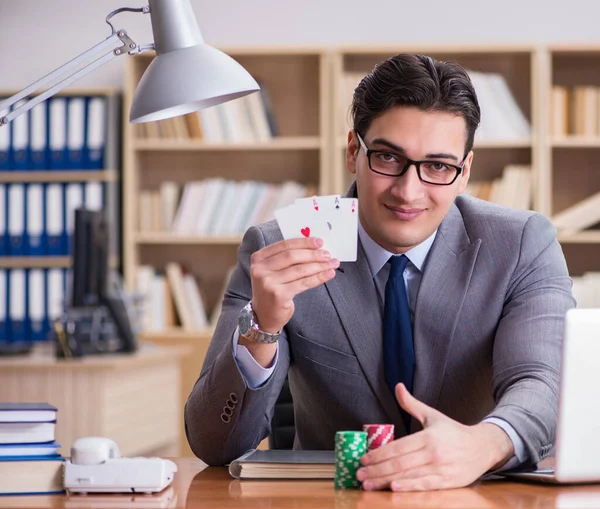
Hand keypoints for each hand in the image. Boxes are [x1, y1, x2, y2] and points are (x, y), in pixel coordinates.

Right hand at [249, 237, 338, 333]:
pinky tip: (329, 274)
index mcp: (258, 258)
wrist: (264, 315)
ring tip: (332, 263)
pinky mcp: (278, 295)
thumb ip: (286, 258)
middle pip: (292, 256)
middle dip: (313, 254)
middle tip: (327, 254)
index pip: (284, 245)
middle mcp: (260, 269)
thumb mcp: (273, 271)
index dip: (303, 242)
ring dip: (319, 265)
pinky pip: (303, 283)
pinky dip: (319, 277)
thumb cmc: (272, 289)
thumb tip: (314, 247)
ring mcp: (268, 283)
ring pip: (300, 269)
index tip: (319, 242)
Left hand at [356, 383, 513, 490]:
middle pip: (399, 464)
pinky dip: (409, 488)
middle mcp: (433, 453)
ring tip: (368, 485)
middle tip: (359, 474)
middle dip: (377, 470)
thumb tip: (398, 386)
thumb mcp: (432, 415)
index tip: (363, 459)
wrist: (483, 447)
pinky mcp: (448, 482)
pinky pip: (425, 486)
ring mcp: (441, 469)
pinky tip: (393, 489)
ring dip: (386, 482)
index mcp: (428, 436)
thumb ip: (412, 404)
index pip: (398, 447)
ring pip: (409, 476)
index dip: (379, 454)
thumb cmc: (453, 432)